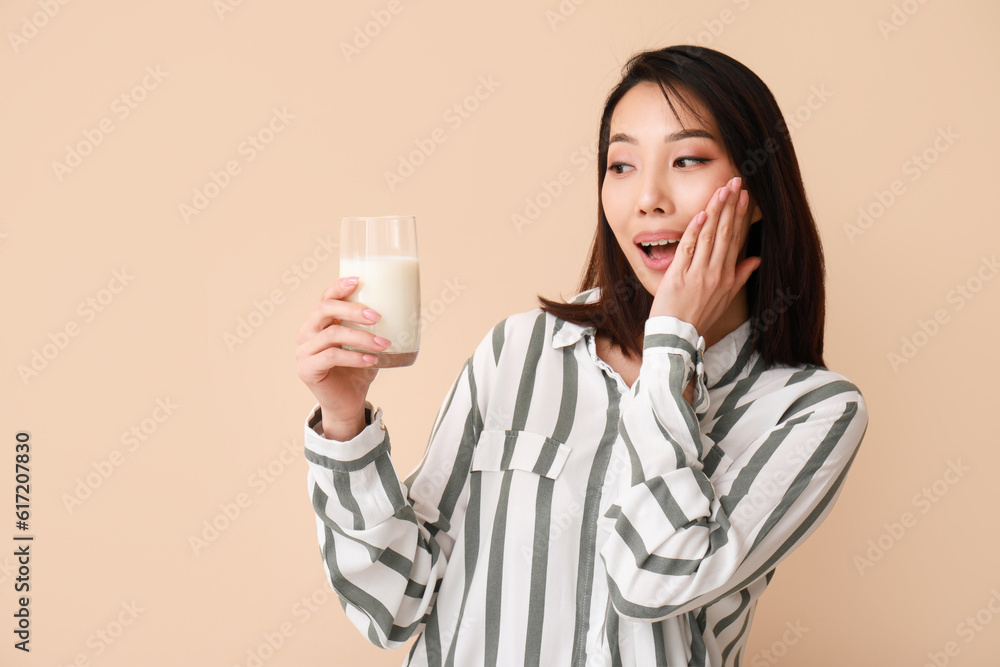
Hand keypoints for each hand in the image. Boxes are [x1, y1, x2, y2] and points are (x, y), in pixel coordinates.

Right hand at [295, 277, 390, 438]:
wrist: (348, 403)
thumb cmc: (357, 370)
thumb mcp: (367, 344)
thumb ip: (374, 328)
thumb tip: (406, 308)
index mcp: (319, 321)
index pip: (325, 297)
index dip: (340, 287)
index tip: (359, 280)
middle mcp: (307, 332)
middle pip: (325, 310)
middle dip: (353, 310)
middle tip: (377, 316)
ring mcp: (303, 351)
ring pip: (332, 335)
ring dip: (361, 337)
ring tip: (383, 343)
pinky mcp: (307, 369)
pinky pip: (331, 357)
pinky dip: (354, 357)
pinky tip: (372, 359)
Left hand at [649, 176, 760, 334]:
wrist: (678, 335)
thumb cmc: (699, 317)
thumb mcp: (726, 299)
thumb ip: (740, 276)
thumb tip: (756, 260)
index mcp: (727, 276)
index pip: (735, 239)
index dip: (740, 216)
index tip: (744, 196)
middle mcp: (715, 273)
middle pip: (725, 233)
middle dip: (730, 206)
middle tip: (735, 183)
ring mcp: (697, 274)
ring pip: (709, 237)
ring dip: (715, 212)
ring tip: (721, 191)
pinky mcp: (678, 276)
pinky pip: (688, 249)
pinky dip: (694, 231)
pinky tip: (700, 214)